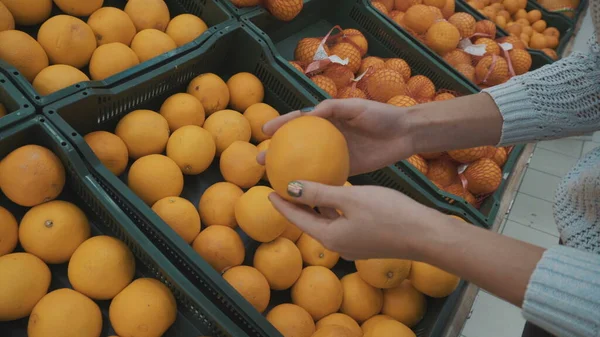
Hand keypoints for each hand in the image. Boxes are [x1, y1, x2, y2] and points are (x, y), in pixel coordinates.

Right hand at [258, 98, 414, 175]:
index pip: (299, 121)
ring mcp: (336, 154)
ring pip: (308, 163)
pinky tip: (302, 193)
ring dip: (290, 171)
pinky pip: (327, 177)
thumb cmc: (381, 115)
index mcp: (328, 119)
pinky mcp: (348, 169)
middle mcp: (328, 137)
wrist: (405, 134)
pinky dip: (314, 183)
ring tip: (273, 179)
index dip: (281, 124)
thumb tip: (309, 114)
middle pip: (296, 145)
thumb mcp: (356, 107)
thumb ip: (333, 109)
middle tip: (260, 160)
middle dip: (276, 151)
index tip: (264, 131)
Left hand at [268, 180, 443, 260]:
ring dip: (316, 206)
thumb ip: (319, 193)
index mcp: (329, 235)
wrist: (425, 235)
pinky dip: (334, 209)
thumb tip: (290, 188)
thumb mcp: (350, 198)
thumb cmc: (388, 214)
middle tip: (285, 186)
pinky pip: (342, 222)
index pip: (297, 219)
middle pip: (309, 221)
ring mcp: (353, 245)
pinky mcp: (366, 242)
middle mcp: (337, 244)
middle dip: (297, 204)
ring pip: (327, 221)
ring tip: (307, 188)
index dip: (281, 204)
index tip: (268, 191)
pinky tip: (337, 195)